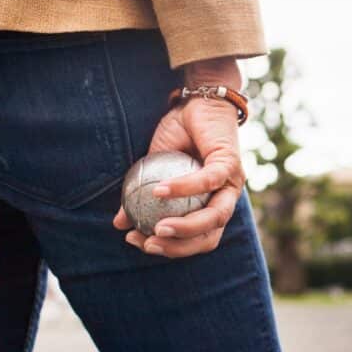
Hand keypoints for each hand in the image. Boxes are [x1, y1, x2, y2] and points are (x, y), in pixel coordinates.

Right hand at [113, 58, 245, 257]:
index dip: (171, 249)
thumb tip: (119, 224)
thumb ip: (141, 196)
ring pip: (215, 217)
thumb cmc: (178, 136)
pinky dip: (183, 188)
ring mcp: (231, 183)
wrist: (195, 102)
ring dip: (186, 228)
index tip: (140, 243)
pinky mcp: (230, 162)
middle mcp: (226, 199)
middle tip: (148, 243)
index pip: (196, 240)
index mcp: (211, 205)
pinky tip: (159, 191)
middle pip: (209, 237)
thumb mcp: (153, 171)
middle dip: (179, 248)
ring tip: (156, 228)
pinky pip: (207, 181)